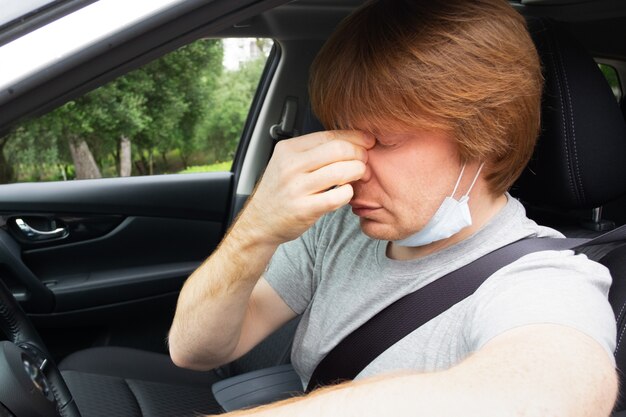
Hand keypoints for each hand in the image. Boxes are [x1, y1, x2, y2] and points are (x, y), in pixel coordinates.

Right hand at [239, 130, 373, 245]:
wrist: (260, 222)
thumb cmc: (280, 191)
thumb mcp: (288, 163)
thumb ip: (314, 151)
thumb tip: (352, 140)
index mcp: (288, 150)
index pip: (329, 136)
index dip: (354, 137)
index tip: (367, 141)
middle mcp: (290, 166)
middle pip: (338, 150)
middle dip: (359, 154)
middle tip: (365, 161)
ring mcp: (296, 188)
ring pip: (341, 172)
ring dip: (358, 172)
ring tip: (360, 176)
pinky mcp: (304, 209)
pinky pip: (338, 196)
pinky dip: (349, 193)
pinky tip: (346, 193)